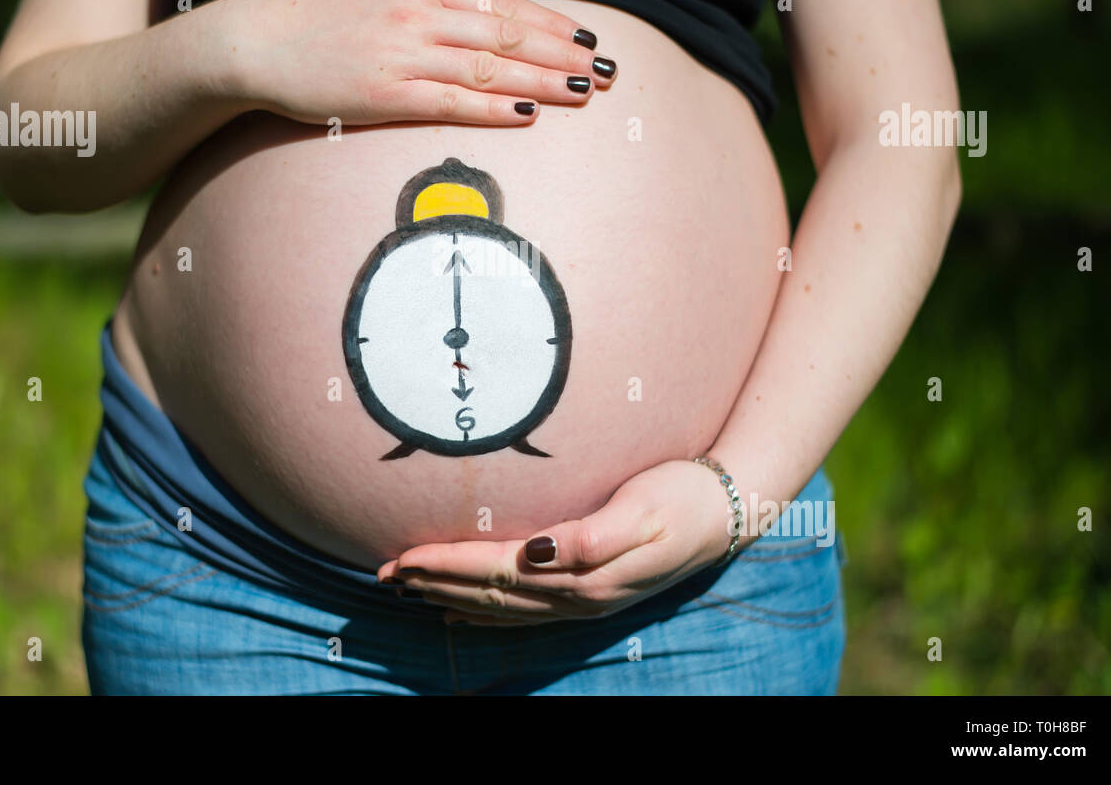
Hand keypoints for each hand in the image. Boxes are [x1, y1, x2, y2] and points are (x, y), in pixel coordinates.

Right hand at [219, 0, 615, 125]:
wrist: (255, 41)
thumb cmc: (313, 6)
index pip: (501, 3)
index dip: (549, 23)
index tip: (585, 38)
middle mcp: (419, 15)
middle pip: (507, 35)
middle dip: (562, 54)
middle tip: (605, 72)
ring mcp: (404, 56)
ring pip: (489, 68)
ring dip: (542, 82)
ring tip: (582, 94)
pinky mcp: (386, 96)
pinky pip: (453, 102)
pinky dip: (494, 106)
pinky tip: (528, 113)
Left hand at [375, 458, 735, 625]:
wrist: (727, 513)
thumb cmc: (682, 497)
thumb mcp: (644, 510)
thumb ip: (593, 536)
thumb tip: (540, 552)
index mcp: (584, 573)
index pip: (498, 571)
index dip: (448, 565)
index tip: (402, 558)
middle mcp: (577, 595)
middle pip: (491, 593)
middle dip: (434, 581)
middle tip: (383, 574)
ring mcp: (583, 600)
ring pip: (502, 607)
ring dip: (450, 596)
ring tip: (407, 589)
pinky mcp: (590, 593)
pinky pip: (524, 613)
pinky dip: (485, 614)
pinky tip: (460, 611)